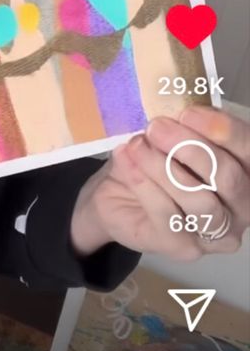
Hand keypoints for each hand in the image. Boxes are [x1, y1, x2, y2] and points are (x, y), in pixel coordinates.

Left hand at [70, 105, 249, 259]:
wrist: (115, 194)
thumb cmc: (152, 160)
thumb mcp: (170, 135)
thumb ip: (183, 124)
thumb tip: (176, 102)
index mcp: (246, 172)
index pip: (249, 150)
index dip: (222, 130)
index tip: (187, 112)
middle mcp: (241, 208)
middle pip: (229, 177)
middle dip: (190, 147)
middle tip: (156, 127)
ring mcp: (216, 233)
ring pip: (199, 199)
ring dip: (164, 167)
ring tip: (137, 144)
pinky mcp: (184, 248)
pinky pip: (166, 213)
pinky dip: (142, 181)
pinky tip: (125, 159)